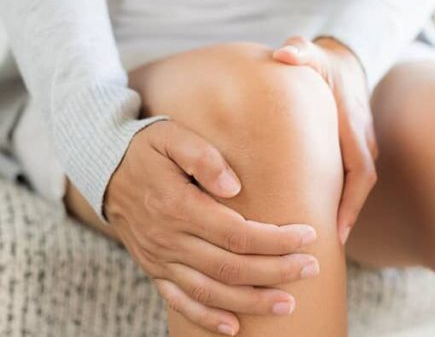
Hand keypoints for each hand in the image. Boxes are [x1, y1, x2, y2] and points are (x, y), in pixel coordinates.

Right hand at [104, 120, 319, 335]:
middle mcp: (169, 240)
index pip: (237, 233)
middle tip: (311, 268)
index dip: (276, 240)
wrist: (104, 168)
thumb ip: (203, 157)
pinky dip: (207, 318)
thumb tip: (235, 186)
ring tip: (288, 304)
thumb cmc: (148, 148)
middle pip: (231, 266)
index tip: (308, 236)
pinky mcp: (154, 269)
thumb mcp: (172, 137)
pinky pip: (180, 301)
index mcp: (178, 207)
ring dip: (251, 301)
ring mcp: (160, 259)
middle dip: (276, 272)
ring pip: (210, 290)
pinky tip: (235, 328)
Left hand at [272, 36, 377, 244]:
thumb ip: (298, 52)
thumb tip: (283, 54)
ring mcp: (360, 147)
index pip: (361, 172)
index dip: (351, 203)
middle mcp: (363, 141)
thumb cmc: (323, 61)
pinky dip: (335, 200)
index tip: (337, 230)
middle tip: (323, 248)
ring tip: (315, 241)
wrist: (345, 60)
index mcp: (354, 126)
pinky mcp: (351, 152)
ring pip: (354, 187)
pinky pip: (347, 180)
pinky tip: (313, 217)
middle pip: (359, 188)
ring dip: (340, 212)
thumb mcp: (311, 52)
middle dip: (345, 219)